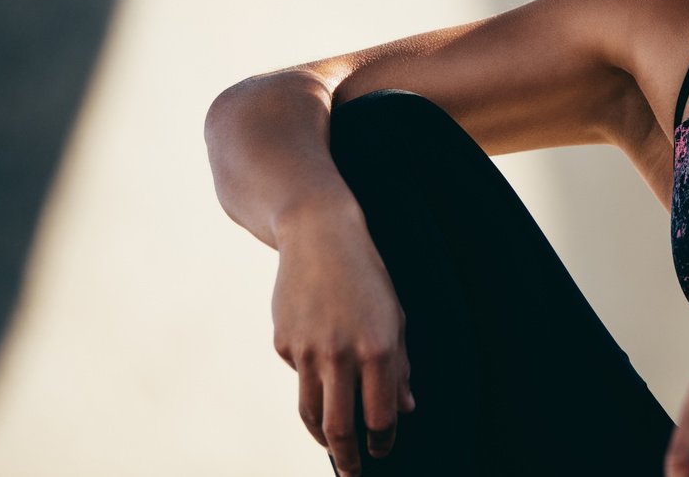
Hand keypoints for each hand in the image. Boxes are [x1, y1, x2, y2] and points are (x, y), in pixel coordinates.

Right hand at [271, 207, 416, 475]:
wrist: (319, 236)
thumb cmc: (366, 277)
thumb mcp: (395, 315)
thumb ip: (399, 366)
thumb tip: (405, 408)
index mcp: (378, 347)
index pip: (380, 415)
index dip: (383, 441)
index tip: (382, 451)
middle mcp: (341, 354)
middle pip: (339, 427)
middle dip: (347, 458)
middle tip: (353, 472)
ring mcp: (307, 351)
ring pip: (311, 413)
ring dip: (322, 436)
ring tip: (333, 443)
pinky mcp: (283, 344)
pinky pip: (300, 377)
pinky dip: (312, 382)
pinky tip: (320, 364)